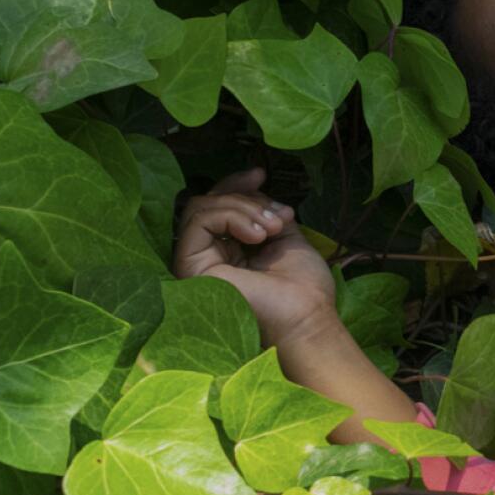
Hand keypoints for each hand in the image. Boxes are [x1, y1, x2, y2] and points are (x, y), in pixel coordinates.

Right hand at [173, 169, 336, 350]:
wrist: (306, 319)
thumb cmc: (302, 287)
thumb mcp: (284, 235)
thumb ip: (264, 210)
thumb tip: (254, 181)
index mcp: (228, 250)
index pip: (217, 206)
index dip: (235, 185)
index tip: (260, 174)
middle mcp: (206, 256)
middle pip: (207, 203)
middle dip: (246, 198)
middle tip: (278, 217)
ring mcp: (194, 263)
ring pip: (201, 207)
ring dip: (243, 208)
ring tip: (272, 229)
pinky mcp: (189, 267)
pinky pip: (199, 220)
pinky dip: (232, 216)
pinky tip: (258, 236)